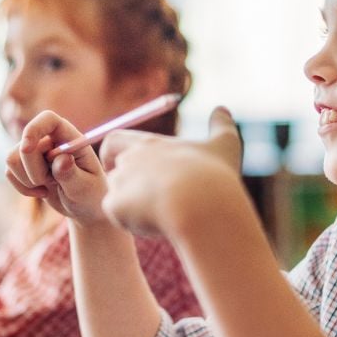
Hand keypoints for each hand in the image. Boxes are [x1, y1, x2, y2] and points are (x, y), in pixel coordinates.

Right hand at [5, 111, 110, 223]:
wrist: (84, 207)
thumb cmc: (91, 195)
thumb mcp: (85, 188)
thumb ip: (72, 174)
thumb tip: (61, 159)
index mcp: (70, 138)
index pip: (48, 119)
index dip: (34, 129)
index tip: (27, 148)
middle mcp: (51, 140)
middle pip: (25, 147)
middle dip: (34, 172)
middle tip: (53, 184)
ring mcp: (36, 151)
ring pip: (12, 159)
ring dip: (27, 180)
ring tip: (48, 188)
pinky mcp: (24, 164)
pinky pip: (9, 172)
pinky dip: (22, 187)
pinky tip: (41, 192)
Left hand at [100, 107, 242, 236]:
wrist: (202, 206)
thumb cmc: (214, 175)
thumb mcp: (224, 145)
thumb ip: (221, 125)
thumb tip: (223, 109)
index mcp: (149, 144)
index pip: (113, 141)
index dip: (113, 153)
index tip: (124, 165)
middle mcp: (129, 160)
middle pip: (115, 172)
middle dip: (130, 187)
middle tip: (156, 201)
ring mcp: (120, 183)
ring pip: (117, 197)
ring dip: (133, 206)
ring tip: (162, 216)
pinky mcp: (115, 208)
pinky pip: (117, 216)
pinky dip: (132, 222)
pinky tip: (157, 226)